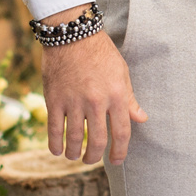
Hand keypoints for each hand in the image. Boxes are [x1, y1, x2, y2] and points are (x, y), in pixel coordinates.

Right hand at [37, 16, 146, 163]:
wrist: (72, 35)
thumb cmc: (100, 53)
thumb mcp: (122, 73)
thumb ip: (129, 99)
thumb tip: (141, 119)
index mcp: (116, 95)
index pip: (122, 132)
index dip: (120, 151)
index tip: (116, 160)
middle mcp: (96, 101)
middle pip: (98, 140)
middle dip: (95, 156)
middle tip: (91, 160)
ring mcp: (74, 102)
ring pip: (75, 138)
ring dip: (75, 153)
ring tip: (75, 156)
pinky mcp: (54, 99)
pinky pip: (54, 128)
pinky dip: (55, 143)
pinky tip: (57, 151)